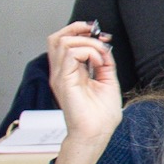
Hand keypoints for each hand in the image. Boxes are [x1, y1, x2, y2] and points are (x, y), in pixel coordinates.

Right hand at [48, 23, 122, 163]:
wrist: (96, 134)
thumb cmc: (101, 116)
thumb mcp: (107, 81)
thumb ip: (104, 63)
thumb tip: (105, 46)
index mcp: (69, 72)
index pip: (64, 41)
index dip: (81, 31)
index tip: (102, 35)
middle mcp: (61, 72)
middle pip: (57, 37)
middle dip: (78, 28)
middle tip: (97, 34)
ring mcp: (60, 76)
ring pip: (62, 41)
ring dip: (87, 42)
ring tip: (100, 56)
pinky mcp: (64, 81)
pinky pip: (70, 53)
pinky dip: (88, 51)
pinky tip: (98, 63)